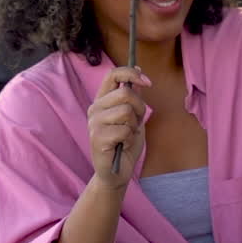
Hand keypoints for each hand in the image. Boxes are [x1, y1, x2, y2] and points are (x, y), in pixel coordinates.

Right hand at [87, 66, 150, 187]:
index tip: (147, 82)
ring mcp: (94, 122)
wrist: (117, 172)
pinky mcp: (97, 137)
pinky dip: (129, 139)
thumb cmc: (125, 144)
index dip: (131, 74)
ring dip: (134, 126)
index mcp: (102, 100)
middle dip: (139, 108)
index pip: (112, 75)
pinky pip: (124, 130)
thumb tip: (137, 70)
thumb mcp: (134, 117)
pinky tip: (122, 146)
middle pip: (125, 93)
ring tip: (126, 136)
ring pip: (126, 111)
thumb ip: (133, 96)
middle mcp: (95, 108)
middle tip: (135, 124)